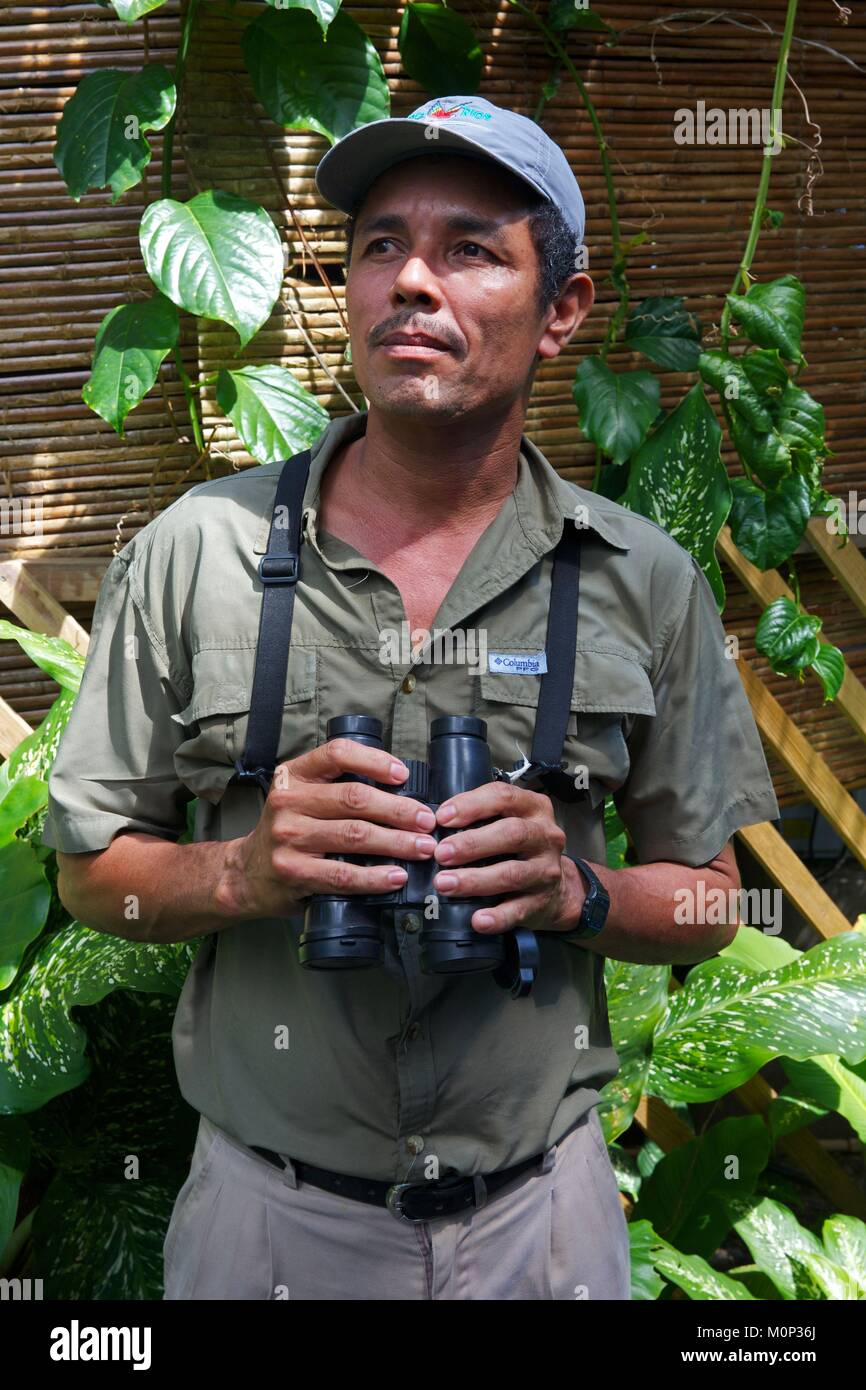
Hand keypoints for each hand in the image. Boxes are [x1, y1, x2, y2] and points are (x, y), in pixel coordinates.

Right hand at [217, 739, 438, 920]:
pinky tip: (396, 876)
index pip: (337, 754)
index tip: (403, 775)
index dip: (374, 761)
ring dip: (396, 842)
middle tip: (427, 820)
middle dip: (399, 810)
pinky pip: (343, 874)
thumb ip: (337, 789)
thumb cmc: (288, 831)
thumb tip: (402, 793)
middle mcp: (288, 802)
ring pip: (355, 835)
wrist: (245, 874)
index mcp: (294, 775)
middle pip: (354, 798)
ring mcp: (288, 837)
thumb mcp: (301, 797)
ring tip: (423, 847)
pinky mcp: (293, 872)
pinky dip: (375, 876)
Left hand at [431, 781, 586, 933]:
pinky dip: (496, 917)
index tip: (443, 818)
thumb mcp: (507, 821)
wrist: (557, 888)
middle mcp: (544, 836)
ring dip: (475, 879)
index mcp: (533, 808)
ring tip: (446, 884)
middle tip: (441, 853)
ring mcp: (546, 870)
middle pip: (511, 834)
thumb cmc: (520, 848)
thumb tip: (433, 826)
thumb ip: (479, 818)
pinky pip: (518, 910)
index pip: (504, 797)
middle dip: (472, 844)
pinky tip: (478, 920)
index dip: (471, 805)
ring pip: (511, 873)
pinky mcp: (542, 901)